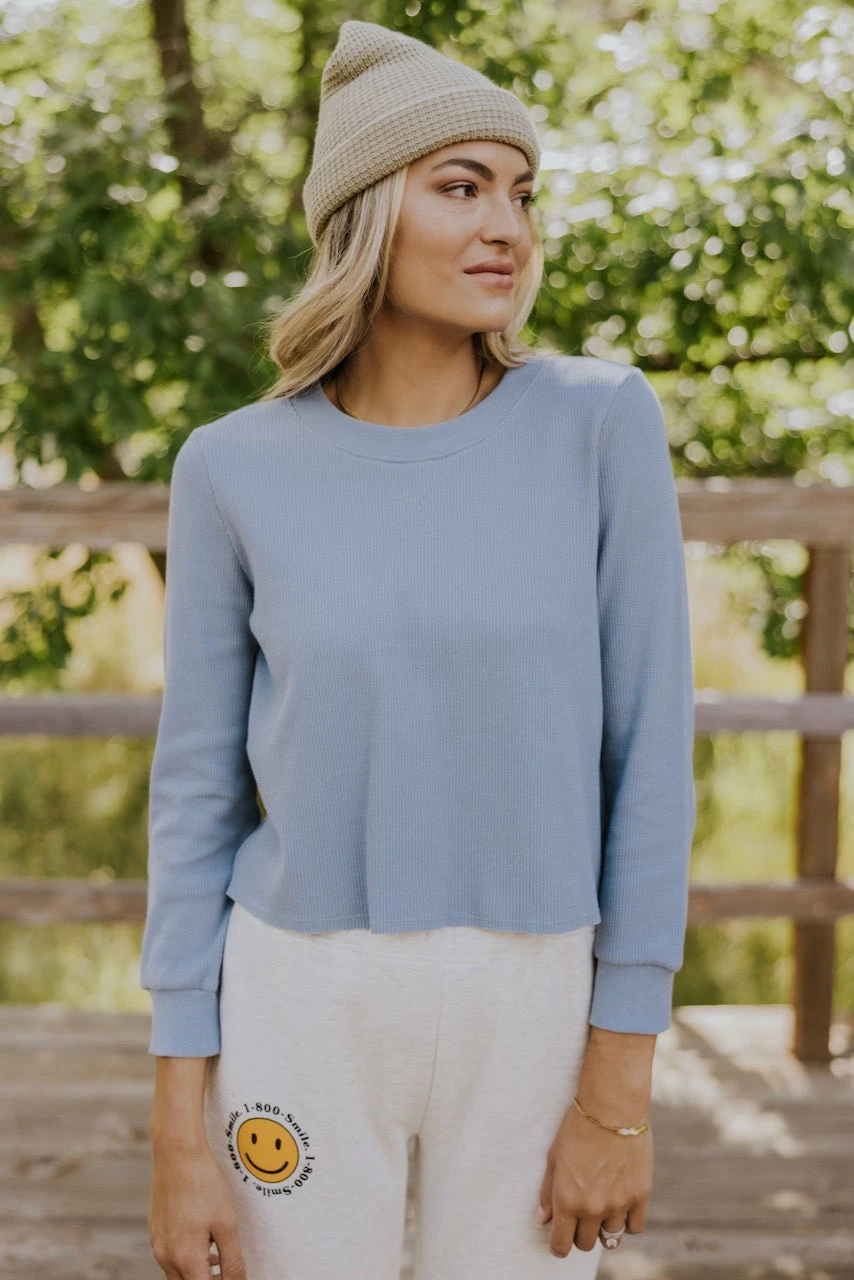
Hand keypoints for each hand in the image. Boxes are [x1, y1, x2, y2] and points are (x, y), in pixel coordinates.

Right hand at [148, 1137, 246, 1278]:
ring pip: (177, 1274)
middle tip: (227, 1273)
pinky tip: (203, 1244)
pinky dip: (186, 1259)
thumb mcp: (226, 1224)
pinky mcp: (155, 1231)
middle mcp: (166, 1256)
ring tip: (218, 1261)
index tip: (233, 1279)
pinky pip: (170, 1257)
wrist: (177, 1154)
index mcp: (185, 1259)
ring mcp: (158, 1244)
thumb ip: (232, 1260)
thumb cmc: (202, 1184)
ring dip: (197, 1274)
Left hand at [535, 1097, 652, 1257]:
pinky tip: (621, 1204)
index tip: (560, 1236)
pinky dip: (627, 1221)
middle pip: (585, 1244)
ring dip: (603, 1227)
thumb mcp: (554, 1157)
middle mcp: (592, 1208)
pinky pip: (634, 1227)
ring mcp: (618, 1204)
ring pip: (610, 1238)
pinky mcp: (640, 1196)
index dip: (559, 1244)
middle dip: (580, 1233)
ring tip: (601, 1204)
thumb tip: (542, 1220)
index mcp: (567, 1200)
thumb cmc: (577, 1127)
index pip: (561, 1245)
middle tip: (580, 1213)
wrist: (612, 1107)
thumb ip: (547, 1192)